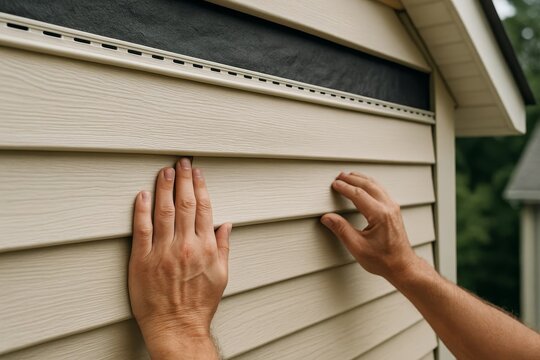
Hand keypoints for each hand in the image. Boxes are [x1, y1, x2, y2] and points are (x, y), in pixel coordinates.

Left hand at [128, 157, 231, 358]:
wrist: (177, 326)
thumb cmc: (199, 304)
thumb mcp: (221, 276)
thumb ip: (223, 248)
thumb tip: (226, 225)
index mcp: (205, 247)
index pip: (204, 208)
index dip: (201, 187)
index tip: (198, 173)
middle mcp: (185, 245)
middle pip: (185, 203)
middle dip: (184, 179)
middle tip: (181, 162)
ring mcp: (163, 251)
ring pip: (164, 210)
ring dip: (164, 187)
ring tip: (164, 171)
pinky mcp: (142, 260)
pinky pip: (142, 229)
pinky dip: (142, 210)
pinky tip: (142, 195)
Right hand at [321, 172, 417, 281]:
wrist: (402, 266)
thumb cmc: (383, 260)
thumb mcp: (357, 247)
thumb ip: (341, 230)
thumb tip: (327, 217)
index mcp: (379, 215)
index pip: (358, 194)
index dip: (344, 187)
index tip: (334, 184)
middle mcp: (389, 208)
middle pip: (368, 185)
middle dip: (352, 178)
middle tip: (339, 175)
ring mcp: (393, 208)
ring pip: (376, 185)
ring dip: (362, 179)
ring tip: (349, 176)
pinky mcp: (395, 211)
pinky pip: (381, 190)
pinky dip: (370, 184)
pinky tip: (364, 185)